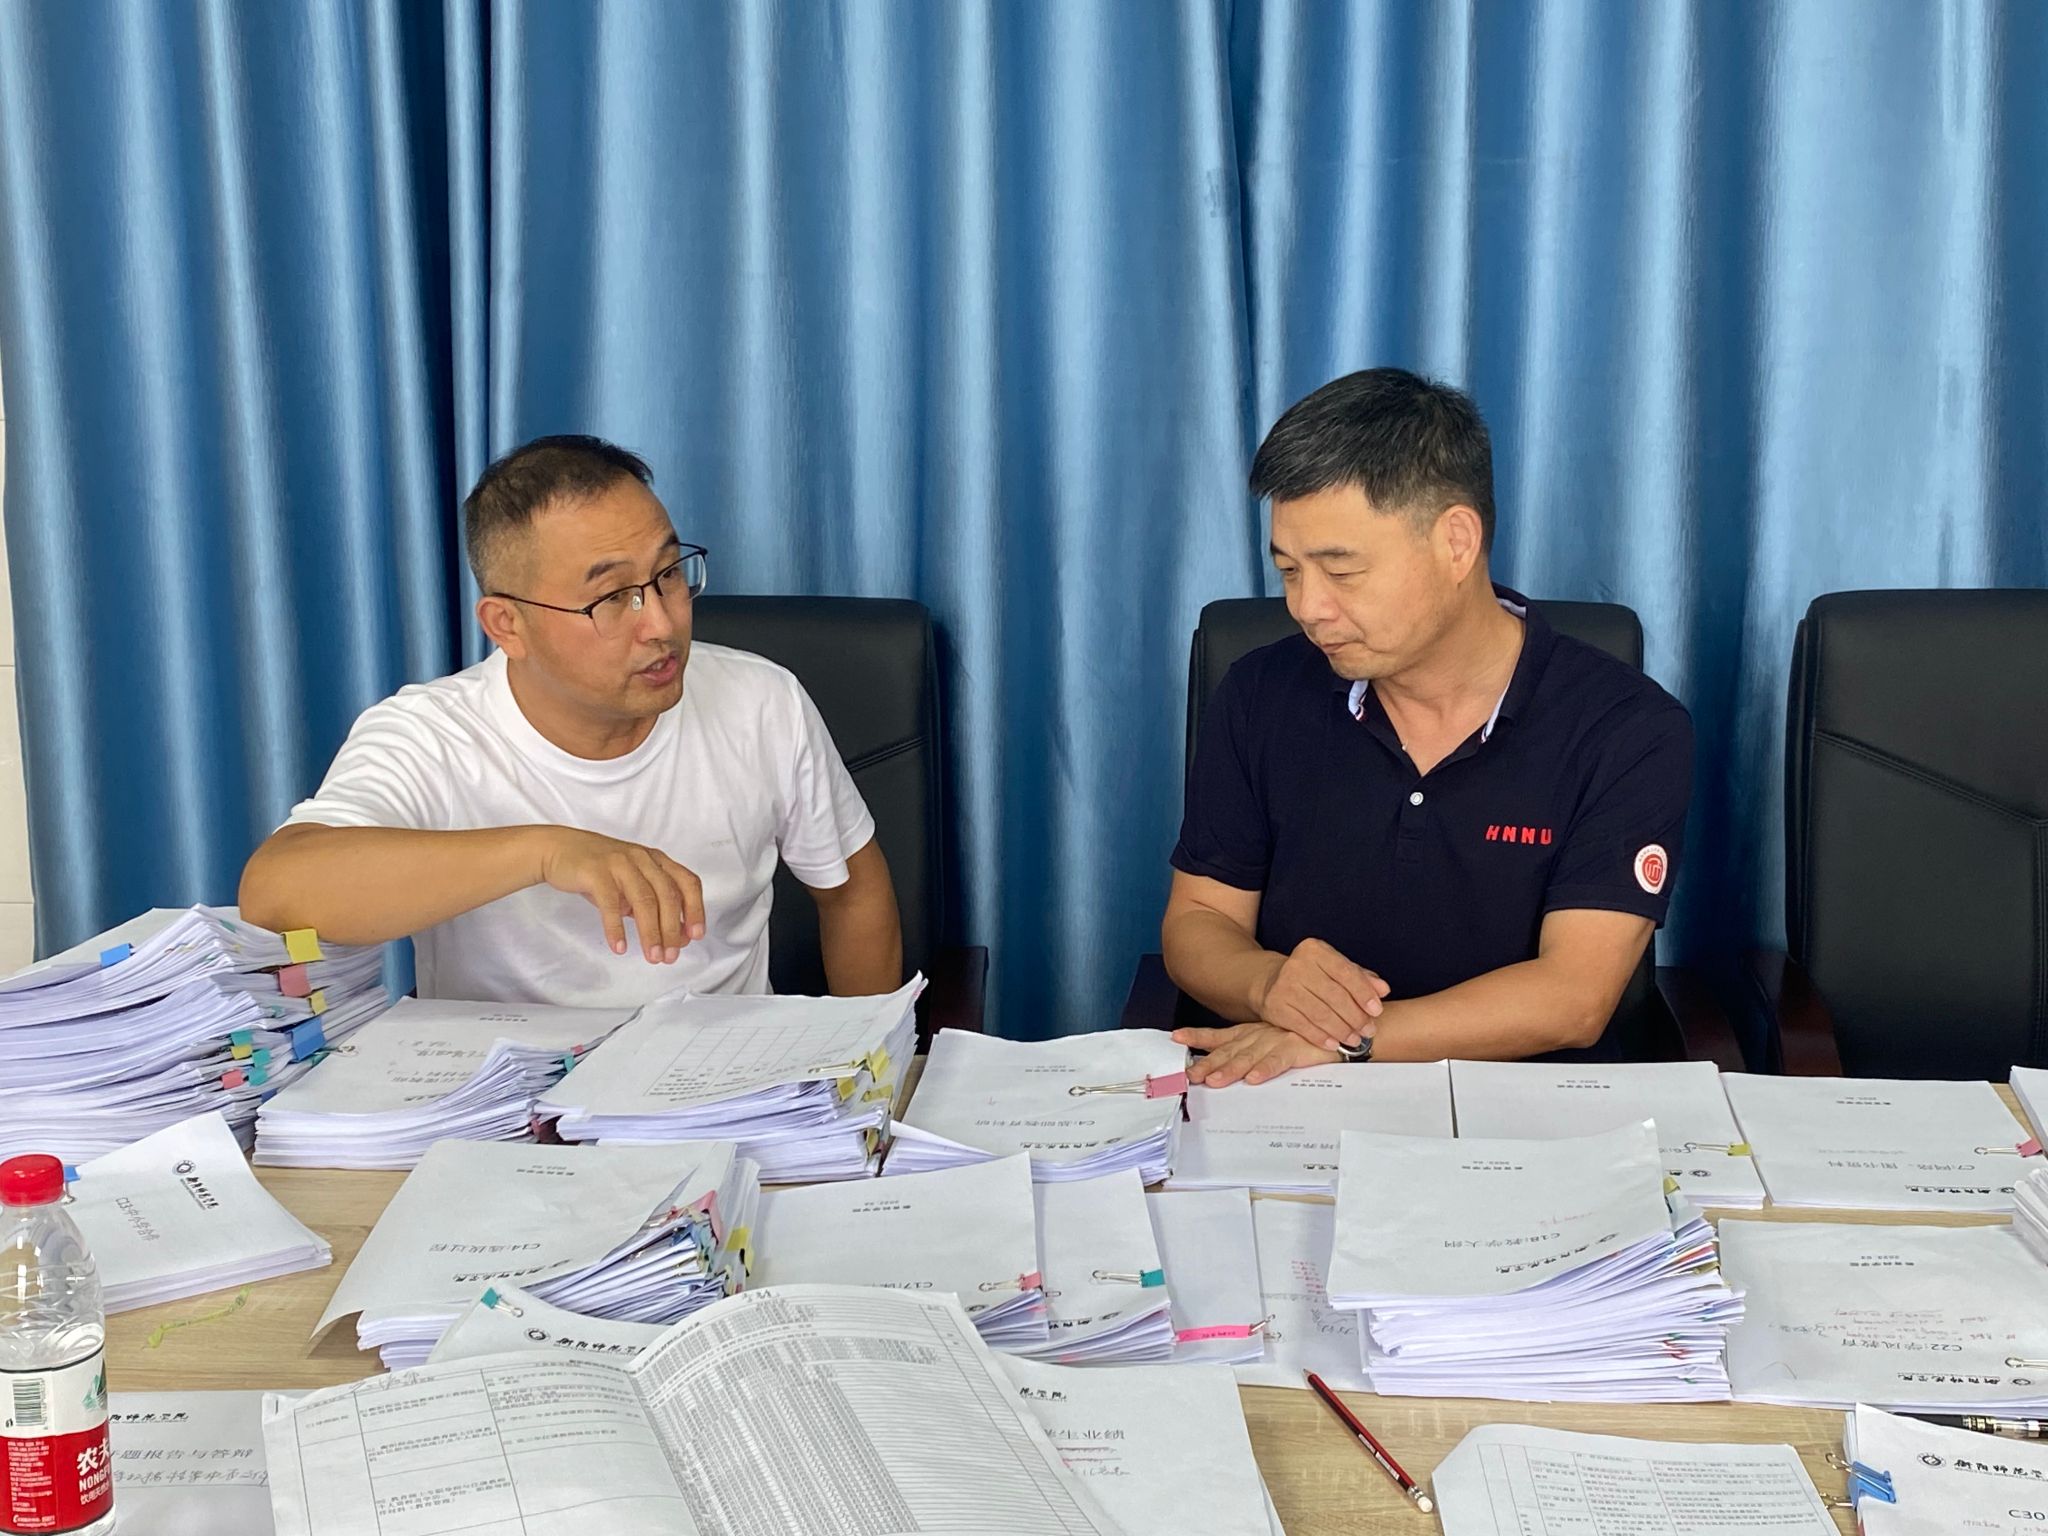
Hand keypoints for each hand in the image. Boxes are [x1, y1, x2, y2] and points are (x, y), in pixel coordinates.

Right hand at [536, 828, 705, 962]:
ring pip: (644, 900)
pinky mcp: (595, 871)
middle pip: (667, 895)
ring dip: (650, 932)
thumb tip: (678, 937)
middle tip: (670, 956)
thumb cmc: (599, 871)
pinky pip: (610, 903)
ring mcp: (620, 863)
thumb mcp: (631, 885)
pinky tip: (620, 946)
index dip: (695, 909)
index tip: (696, 935)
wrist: (558, 849)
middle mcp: (642, 858)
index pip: (687, 883)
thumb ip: (654, 907)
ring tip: (652, 956)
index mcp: (656, 860)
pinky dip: (616, 927)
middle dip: (672, 929)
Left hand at [1174, 1022, 1337, 1086]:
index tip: (1177, 1037)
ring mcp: (1279, 1040)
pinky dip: (1266, 1069)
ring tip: (1213, 1081)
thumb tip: (1230, 1070)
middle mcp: (1262, 1034)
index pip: (1222, 1036)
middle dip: (1207, 1063)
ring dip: (1231, 1069)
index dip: (1199, 1036)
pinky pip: (1279, 1061)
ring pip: (1249, 1056)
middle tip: (1189, 1075)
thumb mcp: (1276, 1043)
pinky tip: (1254, 1079)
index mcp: (1255, 1032)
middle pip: (1229, 1050)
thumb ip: (1255, 1053)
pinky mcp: (1298, 1048)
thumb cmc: (1309, 1038)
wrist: (1344, 1031)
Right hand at [1251, 938, 1388, 1050]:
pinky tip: (1334, 1043)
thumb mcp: (1335, 969)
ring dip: (1341, 1030)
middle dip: (1355, 1016)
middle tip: (1368, 1030)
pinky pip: (1303, 1026)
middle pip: (1334, 995)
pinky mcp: (1275, 1006)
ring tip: (1354, 1039)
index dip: (1364, 993)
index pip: (1345, 972)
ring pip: (1320, 1013)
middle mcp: (1297, 964)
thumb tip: (1383, 989)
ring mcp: (1283, 985)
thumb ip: (1361, 978)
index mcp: (1315, 950)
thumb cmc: (1312, 976)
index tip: (1377, 1010)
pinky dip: (1322, 1037)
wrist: (1272, 981)